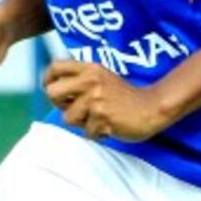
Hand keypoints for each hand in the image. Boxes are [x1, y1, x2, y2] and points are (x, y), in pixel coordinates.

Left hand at [43, 60, 169, 142]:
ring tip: (99, 117)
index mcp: (90, 68)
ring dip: (82, 123)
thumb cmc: (125, 97)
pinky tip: (109, 125)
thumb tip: (54, 90)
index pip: (56, 67)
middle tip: (72, 108)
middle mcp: (90, 80)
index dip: (48, 79)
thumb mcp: (102, 77)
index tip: (52, 88)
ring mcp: (96, 99)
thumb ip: (81, 79)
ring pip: (68, 118)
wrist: (151, 107)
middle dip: (59, 104)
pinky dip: (97, 133)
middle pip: (52, 93)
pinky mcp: (102, 117)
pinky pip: (87, 132)